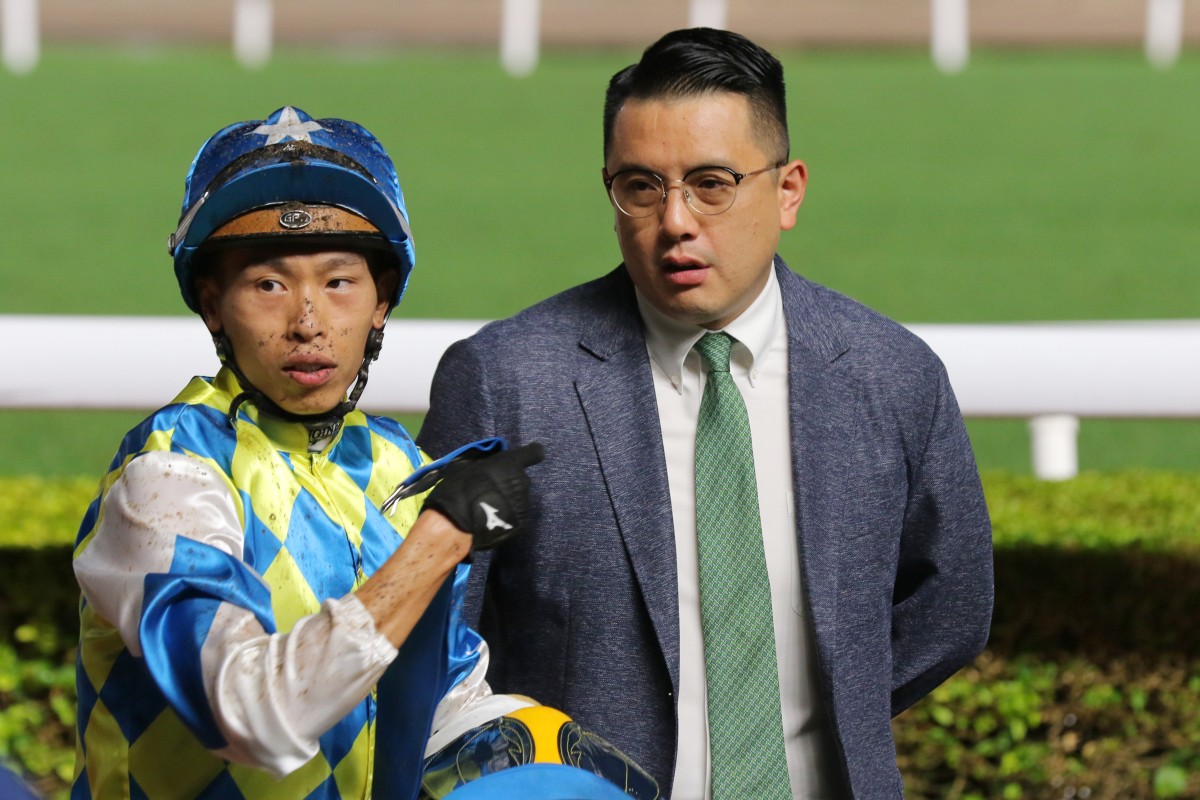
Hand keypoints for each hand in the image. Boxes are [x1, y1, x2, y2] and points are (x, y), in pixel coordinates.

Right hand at [422, 442, 543, 549]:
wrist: (459, 524)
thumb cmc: (460, 488)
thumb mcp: (466, 467)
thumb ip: (483, 464)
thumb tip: (483, 466)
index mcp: (511, 463)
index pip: (534, 452)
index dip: (530, 454)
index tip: (523, 458)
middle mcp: (522, 481)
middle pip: (521, 479)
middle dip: (509, 482)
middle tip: (491, 489)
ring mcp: (524, 504)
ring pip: (518, 498)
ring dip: (507, 500)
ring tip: (488, 508)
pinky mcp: (521, 523)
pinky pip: (515, 515)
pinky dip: (506, 516)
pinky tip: (491, 521)